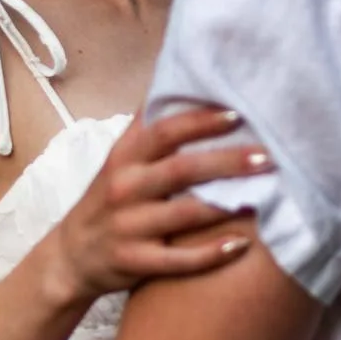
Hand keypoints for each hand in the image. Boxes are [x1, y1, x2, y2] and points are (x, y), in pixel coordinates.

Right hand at [52, 105, 270, 299]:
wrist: (72, 256)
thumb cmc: (110, 198)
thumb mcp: (120, 159)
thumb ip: (150, 127)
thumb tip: (181, 77)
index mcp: (124, 156)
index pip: (164, 131)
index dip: (201, 121)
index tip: (238, 114)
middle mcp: (124, 187)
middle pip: (181, 170)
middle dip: (227, 162)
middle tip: (268, 156)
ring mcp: (128, 227)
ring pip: (183, 214)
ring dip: (226, 205)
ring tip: (265, 196)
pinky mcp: (134, 262)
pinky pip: (178, 260)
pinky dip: (211, 254)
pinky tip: (242, 245)